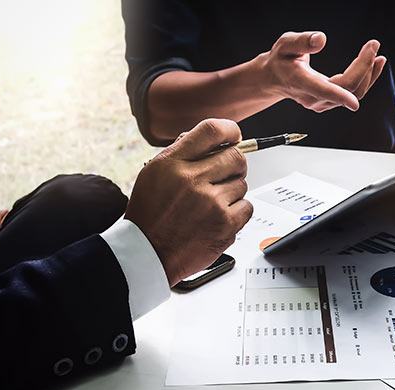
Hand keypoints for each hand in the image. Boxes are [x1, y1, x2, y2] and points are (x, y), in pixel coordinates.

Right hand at [125, 119, 252, 285]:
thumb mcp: (154, 174)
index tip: (234, 136)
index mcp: (173, 163)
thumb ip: (182, 154)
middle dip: (234, 165)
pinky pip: (247, 207)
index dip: (230, 131)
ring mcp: (211, 203)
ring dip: (232, 192)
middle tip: (224, 175)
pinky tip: (218, 217)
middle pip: (236, 157)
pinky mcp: (225, 224)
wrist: (147, 253)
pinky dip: (237, 212)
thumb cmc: (150, 215)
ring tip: (211, 204)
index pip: (211, 131)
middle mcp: (192, 180)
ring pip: (242, 184)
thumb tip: (212, 140)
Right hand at [260, 31, 386, 112]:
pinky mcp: (331, 102)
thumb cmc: (280, 60)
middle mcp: (314, 97)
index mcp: (302, 82)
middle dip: (364, 67)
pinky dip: (366, 79)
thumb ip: (302, 41)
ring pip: (354, 93)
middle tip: (373, 45)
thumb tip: (321, 39)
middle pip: (347, 89)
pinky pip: (354, 93)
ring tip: (377, 54)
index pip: (323, 91)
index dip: (339, 96)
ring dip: (369, 74)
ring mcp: (323, 103)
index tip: (353, 101)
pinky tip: (374, 64)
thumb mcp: (285, 44)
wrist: (275, 79)